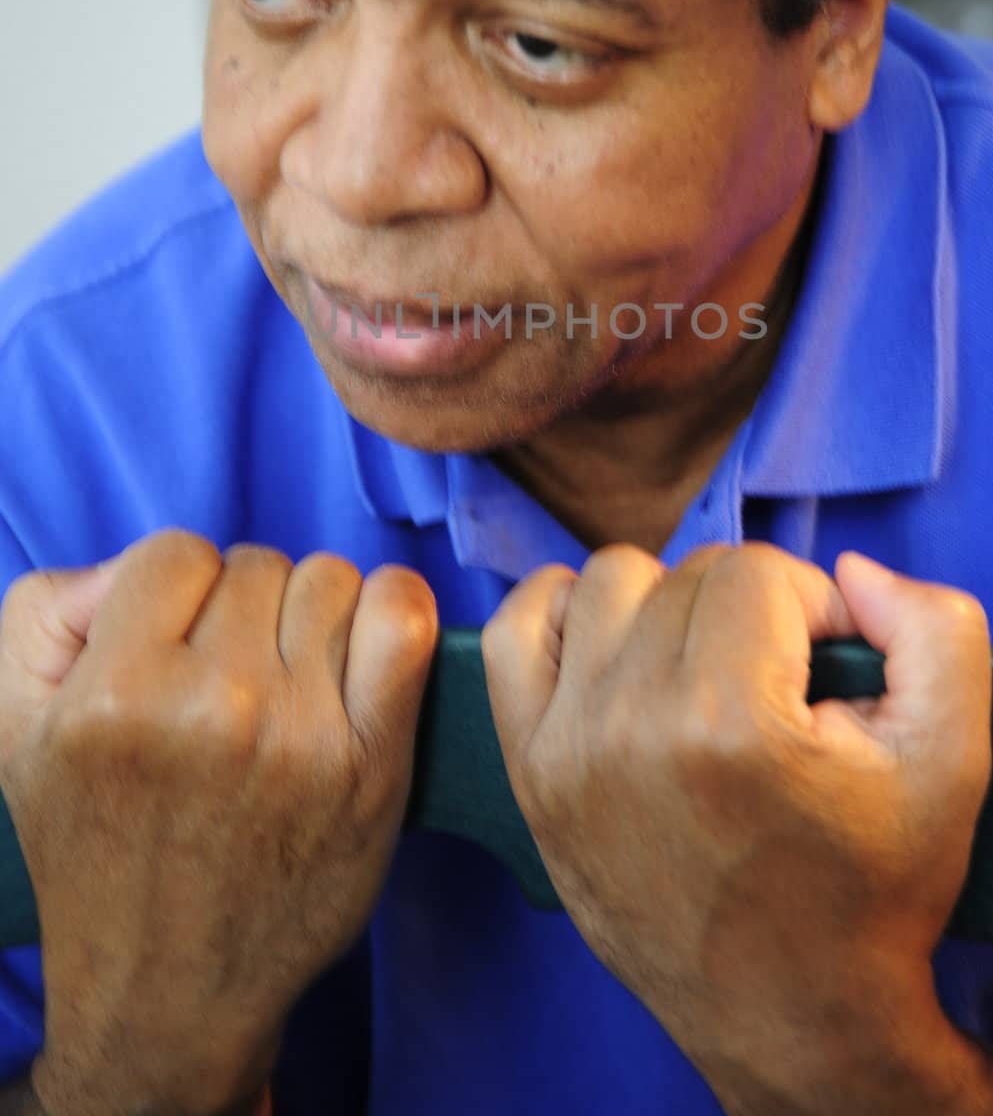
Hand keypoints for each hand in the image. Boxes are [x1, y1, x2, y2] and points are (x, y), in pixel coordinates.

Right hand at [0, 530, 437, 1115]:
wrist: (169, 988)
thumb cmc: (99, 848)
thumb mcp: (19, 732)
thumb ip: (50, 613)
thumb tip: (130, 568)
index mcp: (114, 698)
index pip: (175, 553)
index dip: (175, 590)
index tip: (175, 642)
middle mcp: (213, 711)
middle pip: (258, 564)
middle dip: (243, 607)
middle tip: (229, 673)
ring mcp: (301, 738)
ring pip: (329, 580)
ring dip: (311, 615)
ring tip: (286, 675)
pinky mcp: (373, 766)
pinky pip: (404, 617)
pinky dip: (391, 608)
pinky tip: (361, 645)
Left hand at [482, 542, 991, 1106]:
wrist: (790, 1017)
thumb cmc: (870, 890)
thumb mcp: (950, 763)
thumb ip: (935, 632)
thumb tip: (852, 573)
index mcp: (730, 724)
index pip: (761, 572)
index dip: (813, 608)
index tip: (829, 673)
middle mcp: (631, 727)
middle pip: (689, 573)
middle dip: (749, 612)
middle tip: (778, 688)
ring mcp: (567, 749)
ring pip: (609, 582)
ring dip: (665, 607)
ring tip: (707, 672)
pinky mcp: (529, 772)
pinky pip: (517, 629)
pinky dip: (564, 617)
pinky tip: (616, 654)